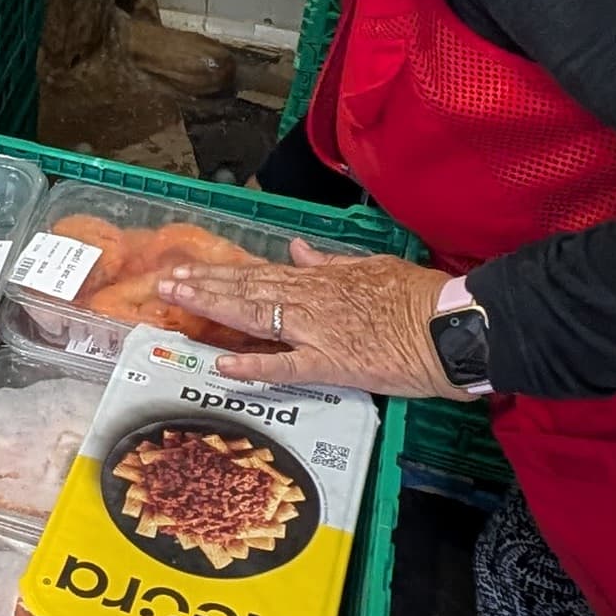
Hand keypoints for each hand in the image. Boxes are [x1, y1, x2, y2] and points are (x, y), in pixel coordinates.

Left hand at [155, 241, 462, 398]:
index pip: (261, 274)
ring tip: (177, 302)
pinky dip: (254, 365)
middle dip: (203, 286)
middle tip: (163, 283)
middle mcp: (312, 301)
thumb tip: (297, 249)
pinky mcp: (333, 363)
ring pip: (256, 317)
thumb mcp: (372, 268)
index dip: (221, 273)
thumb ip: (329, 261)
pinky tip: (223, 365)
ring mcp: (319, 331)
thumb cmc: (419, 298)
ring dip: (214, 308)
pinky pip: (286, 365)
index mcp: (322, 279)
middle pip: (248, 291)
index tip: (188, 269)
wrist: (451, 325)